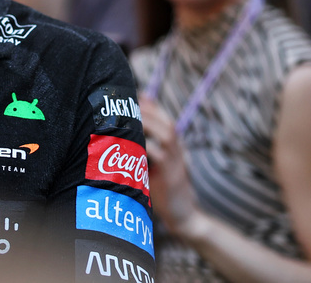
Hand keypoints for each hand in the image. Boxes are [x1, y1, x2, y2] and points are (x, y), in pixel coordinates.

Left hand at [140, 96, 202, 239]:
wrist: (183, 216)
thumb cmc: (165, 191)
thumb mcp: (157, 168)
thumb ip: (147, 152)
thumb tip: (127, 135)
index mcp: (175, 147)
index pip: (166, 119)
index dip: (152, 106)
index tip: (136, 94)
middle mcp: (178, 151)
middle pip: (167, 123)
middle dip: (148, 110)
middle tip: (128, 103)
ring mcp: (176, 163)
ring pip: (167, 135)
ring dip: (148, 123)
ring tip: (129, 117)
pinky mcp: (171, 176)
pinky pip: (160, 156)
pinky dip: (147, 147)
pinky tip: (132, 142)